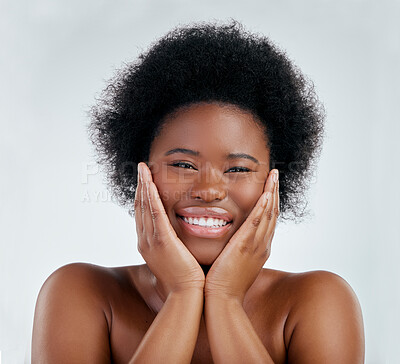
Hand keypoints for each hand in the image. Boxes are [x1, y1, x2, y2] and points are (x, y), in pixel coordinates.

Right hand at [134, 162, 204, 296]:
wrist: (186, 295)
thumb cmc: (185, 278)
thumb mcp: (175, 257)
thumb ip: (174, 243)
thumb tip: (180, 234)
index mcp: (148, 244)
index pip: (143, 214)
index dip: (143, 196)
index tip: (145, 181)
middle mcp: (145, 240)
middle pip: (140, 207)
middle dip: (140, 186)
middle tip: (141, 169)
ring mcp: (151, 240)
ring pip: (145, 207)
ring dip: (143, 186)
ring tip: (143, 169)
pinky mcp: (162, 241)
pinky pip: (154, 213)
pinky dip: (150, 197)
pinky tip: (149, 182)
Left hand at [204, 169, 279, 303]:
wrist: (222, 300)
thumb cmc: (223, 284)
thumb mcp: (234, 263)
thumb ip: (236, 249)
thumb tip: (230, 241)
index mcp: (259, 249)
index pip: (268, 220)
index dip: (270, 203)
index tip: (269, 188)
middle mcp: (262, 245)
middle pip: (272, 213)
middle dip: (274, 193)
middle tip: (275, 175)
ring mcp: (256, 246)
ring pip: (268, 214)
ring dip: (271, 193)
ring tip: (273, 176)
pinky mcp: (246, 246)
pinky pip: (257, 222)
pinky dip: (263, 207)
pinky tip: (266, 193)